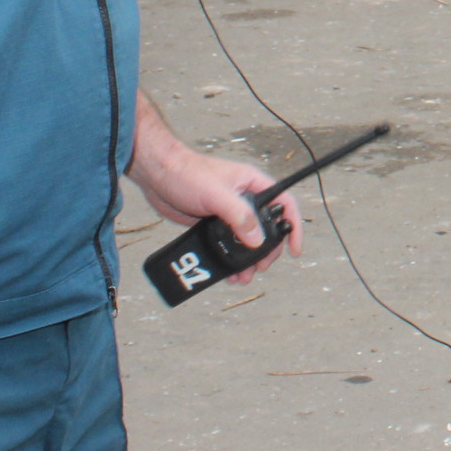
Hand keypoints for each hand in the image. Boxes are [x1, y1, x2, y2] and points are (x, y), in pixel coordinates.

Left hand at [131, 145, 302, 278]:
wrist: (156, 174)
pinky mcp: (212, 224)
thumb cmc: (186, 173)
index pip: (283, 203)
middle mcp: (244, 199)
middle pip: (267, 228)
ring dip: (247, 260)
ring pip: (246, 240)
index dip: (293, 225)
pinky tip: (227, 273)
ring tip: (243, 277)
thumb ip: (239, 215)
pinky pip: (227, 245)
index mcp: (252, 184)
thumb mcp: (216, 194)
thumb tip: (257, 241)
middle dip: (267, 251)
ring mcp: (228, 213)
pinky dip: (229, 260)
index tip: (294, 248)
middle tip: (261, 267)